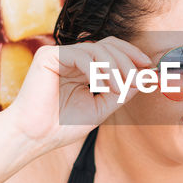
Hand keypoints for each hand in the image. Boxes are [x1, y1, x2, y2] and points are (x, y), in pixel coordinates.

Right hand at [7, 36, 152, 147]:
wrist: (34, 137)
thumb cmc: (62, 126)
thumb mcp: (100, 108)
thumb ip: (121, 92)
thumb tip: (144, 79)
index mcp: (82, 69)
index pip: (110, 50)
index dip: (131, 55)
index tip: (148, 67)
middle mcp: (71, 58)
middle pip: (108, 45)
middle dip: (128, 60)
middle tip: (138, 78)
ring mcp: (59, 55)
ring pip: (97, 49)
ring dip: (115, 67)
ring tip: (119, 87)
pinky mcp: (48, 56)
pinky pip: (80, 55)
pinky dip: (96, 69)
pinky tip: (102, 84)